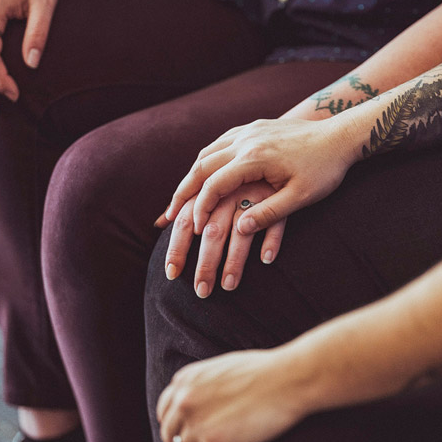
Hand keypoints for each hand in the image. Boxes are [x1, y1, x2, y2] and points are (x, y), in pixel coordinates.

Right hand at [156, 118, 356, 238]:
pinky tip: (204, 173)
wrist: (342, 135)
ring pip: (209, 151)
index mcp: (255, 158)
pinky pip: (221, 142)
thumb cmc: (325, 170)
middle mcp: (246, 140)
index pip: (214, 183)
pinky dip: (207, 160)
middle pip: (202, 165)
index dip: (199, 207)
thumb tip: (239, 228)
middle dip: (184, 191)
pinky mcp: (256, 127)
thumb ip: (269, 213)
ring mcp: (250, 130)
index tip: (191, 227)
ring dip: (192, 174)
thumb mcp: (301, 197)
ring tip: (182, 197)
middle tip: (170, 214)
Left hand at [156, 180, 286, 296]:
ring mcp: (256, 193)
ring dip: (234, 260)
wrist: (283, 151)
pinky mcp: (281, 196)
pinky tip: (266, 260)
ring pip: (241, 232)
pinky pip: (276, 220)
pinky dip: (271, 240)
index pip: (186, 221)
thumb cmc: (240, 174)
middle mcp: (229, 191)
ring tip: (229, 286)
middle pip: (212, 231)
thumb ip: (187, 204)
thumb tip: (158, 222)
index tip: (171, 274)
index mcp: (209, 189)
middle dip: (205, 263)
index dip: (177, 248)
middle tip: (201, 291)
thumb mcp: (213, 184)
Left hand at [156, 348, 308, 441]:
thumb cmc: (267, 370)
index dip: (175, 424)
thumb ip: (205, 382)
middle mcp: (185, 400)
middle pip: (170, 433)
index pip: (165, 409)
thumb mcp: (224, 366)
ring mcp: (198, 422)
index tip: (184, 432)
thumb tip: (201, 398)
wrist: (290, 378)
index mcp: (187, 379)